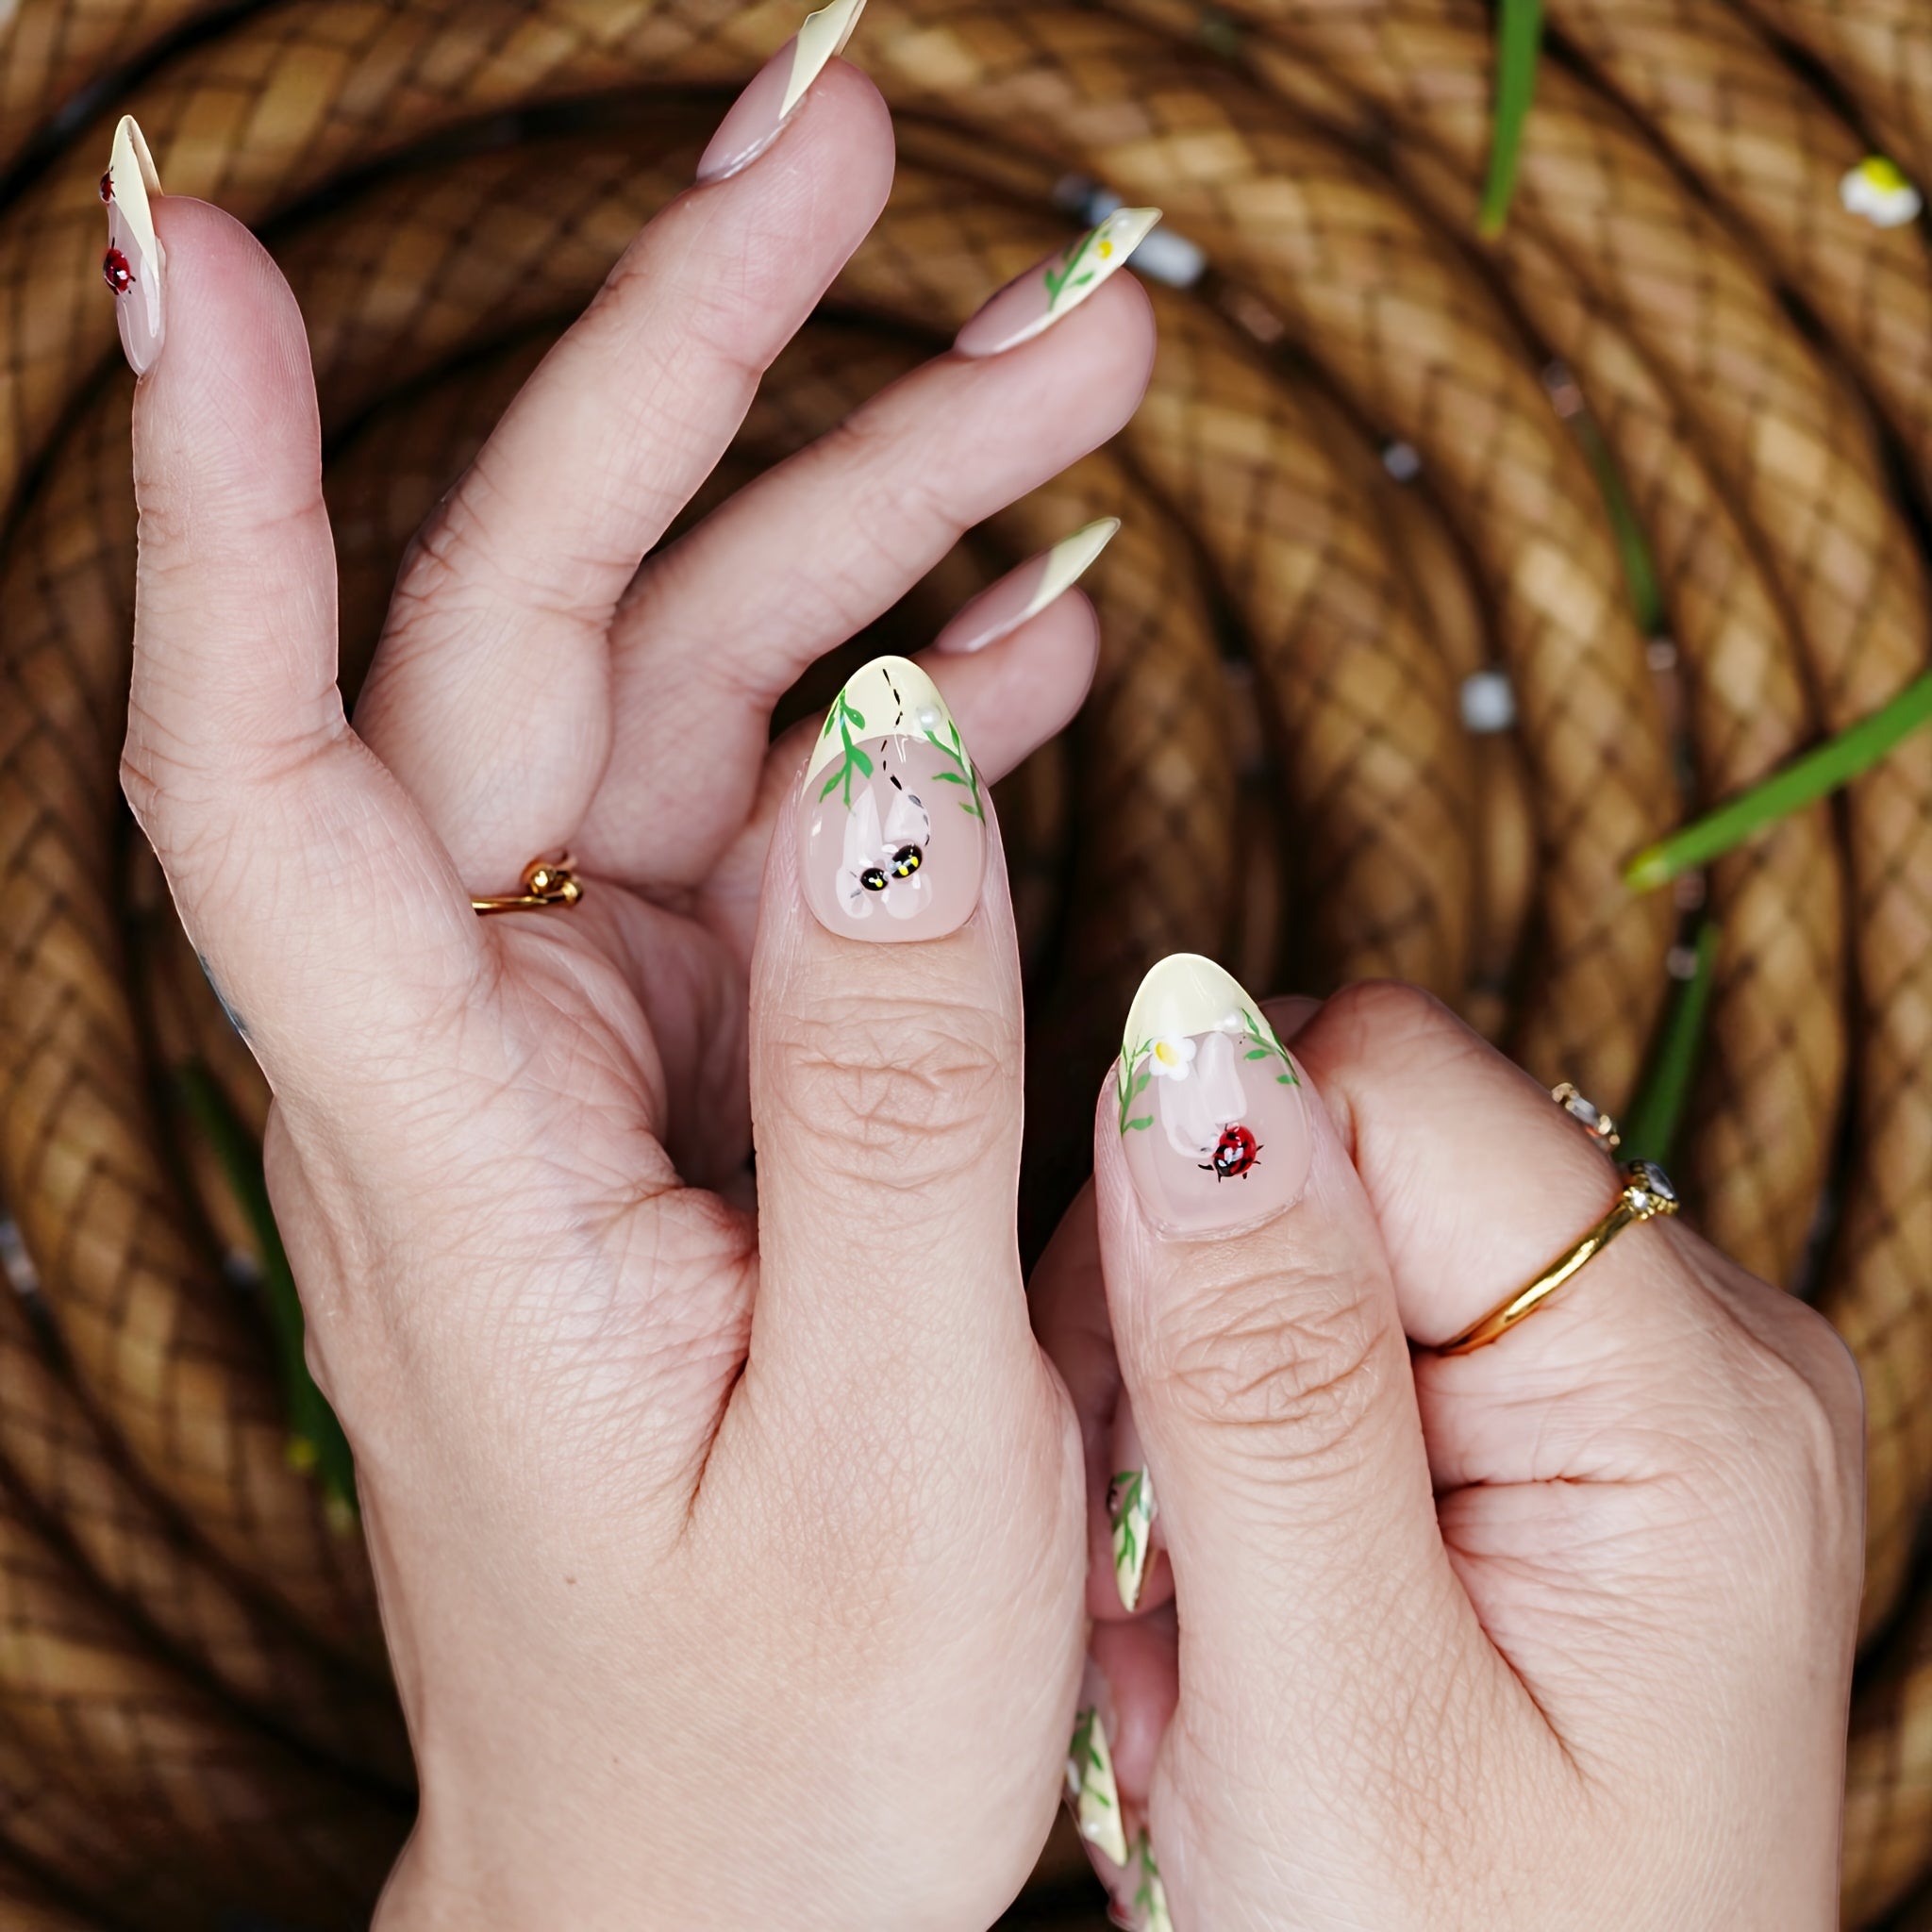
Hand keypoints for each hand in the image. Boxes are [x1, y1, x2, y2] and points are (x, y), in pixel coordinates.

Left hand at [113, 28, 1155, 1927]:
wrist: (699, 1889)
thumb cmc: (768, 1742)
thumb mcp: (888, 1441)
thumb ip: (885, 1090)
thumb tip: (915, 751)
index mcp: (457, 1153)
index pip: (268, 762)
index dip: (224, 490)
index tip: (200, 239)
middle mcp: (485, 1056)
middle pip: (543, 636)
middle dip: (704, 376)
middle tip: (870, 156)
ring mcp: (587, 1045)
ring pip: (697, 702)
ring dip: (869, 524)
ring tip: (1072, 383)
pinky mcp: (684, 1072)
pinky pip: (785, 828)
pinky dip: (910, 710)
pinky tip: (1041, 636)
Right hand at [1034, 967, 1861, 1929]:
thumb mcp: (1332, 1711)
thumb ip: (1263, 1367)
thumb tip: (1185, 1048)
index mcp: (1681, 1391)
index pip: (1380, 1081)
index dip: (1198, 1201)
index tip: (1128, 1426)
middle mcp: (1688, 1345)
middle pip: (1351, 1134)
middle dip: (1185, 1309)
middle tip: (1155, 1550)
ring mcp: (1626, 1388)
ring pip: (1319, 1223)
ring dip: (1194, 1388)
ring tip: (1196, 1600)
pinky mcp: (1553, 1433)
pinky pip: (1341, 1321)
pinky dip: (1238, 1434)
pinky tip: (1237, 1584)